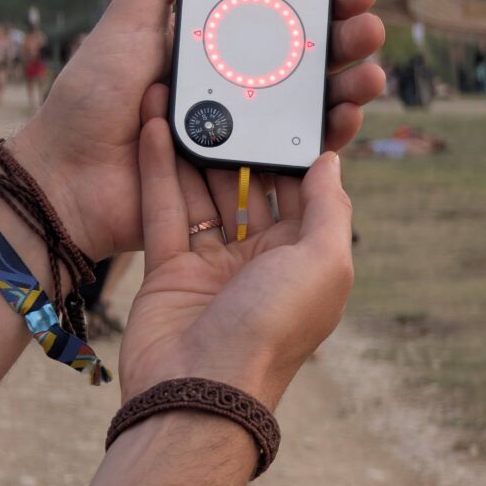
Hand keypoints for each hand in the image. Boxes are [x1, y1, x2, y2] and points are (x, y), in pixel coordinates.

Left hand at [12, 0, 384, 259]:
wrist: (67, 175)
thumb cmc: (93, 92)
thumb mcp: (132, 15)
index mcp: (213, 42)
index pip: (282, 16)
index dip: (324, 2)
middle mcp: (235, 82)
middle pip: (307, 58)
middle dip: (347, 42)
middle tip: (372, 32)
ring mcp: (242, 128)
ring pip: (311, 104)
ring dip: (349, 88)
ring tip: (371, 77)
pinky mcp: (243, 172)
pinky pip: (296, 153)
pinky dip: (328, 136)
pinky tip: (348, 117)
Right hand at [117, 116, 353, 409]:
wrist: (199, 393)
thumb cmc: (273, 330)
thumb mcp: (322, 264)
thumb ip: (328, 209)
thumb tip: (331, 160)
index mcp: (302, 259)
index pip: (301, 192)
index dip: (290, 150)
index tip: (279, 103)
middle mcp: (259, 259)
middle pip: (248, 188)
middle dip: (239, 143)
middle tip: (226, 92)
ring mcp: (212, 264)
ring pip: (203, 192)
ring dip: (195, 148)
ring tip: (187, 96)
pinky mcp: (169, 269)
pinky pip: (163, 209)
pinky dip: (157, 168)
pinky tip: (154, 126)